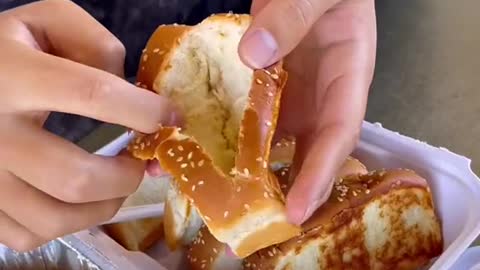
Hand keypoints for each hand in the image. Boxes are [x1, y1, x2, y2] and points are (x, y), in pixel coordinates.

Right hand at [0, 0, 178, 250]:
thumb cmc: (9, 50)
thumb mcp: (48, 22)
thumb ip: (95, 43)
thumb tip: (133, 93)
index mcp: (15, 76)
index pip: (93, 95)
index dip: (145, 110)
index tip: (172, 118)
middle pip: (75, 177)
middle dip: (126, 177)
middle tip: (138, 164)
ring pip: (55, 218)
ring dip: (102, 206)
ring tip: (113, 184)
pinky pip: (31, 235)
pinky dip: (67, 223)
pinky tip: (75, 198)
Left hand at [238, 0, 376, 224]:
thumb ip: (293, 15)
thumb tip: (255, 56)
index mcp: (347, 75)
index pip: (339, 133)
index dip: (320, 173)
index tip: (297, 208)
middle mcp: (322, 95)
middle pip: (311, 150)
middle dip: (292, 188)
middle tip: (265, 221)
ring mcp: (293, 94)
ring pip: (278, 141)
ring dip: (258, 171)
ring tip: (228, 199)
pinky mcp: (268, 88)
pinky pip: (253, 119)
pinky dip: (234, 140)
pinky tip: (209, 155)